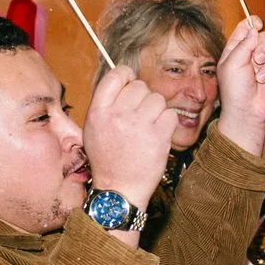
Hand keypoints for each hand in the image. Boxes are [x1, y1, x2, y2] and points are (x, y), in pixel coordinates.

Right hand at [81, 64, 176, 203]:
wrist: (119, 188)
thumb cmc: (108, 159)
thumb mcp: (94, 128)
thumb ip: (106, 104)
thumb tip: (124, 80)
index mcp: (98, 110)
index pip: (116, 75)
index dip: (127, 75)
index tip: (131, 83)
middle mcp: (117, 114)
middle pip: (140, 86)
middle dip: (143, 98)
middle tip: (141, 115)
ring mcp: (138, 125)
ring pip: (157, 99)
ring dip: (157, 110)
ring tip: (149, 127)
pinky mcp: (158, 136)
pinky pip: (170, 114)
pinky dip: (168, 123)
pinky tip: (159, 134)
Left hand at [216, 16, 264, 149]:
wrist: (248, 111)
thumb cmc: (234, 90)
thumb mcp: (232, 64)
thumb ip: (244, 44)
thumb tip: (254, 29)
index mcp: (237, 49)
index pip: (246, 28)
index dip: (253, 23)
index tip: (257, 24)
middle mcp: (252, 54)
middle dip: (264, 48)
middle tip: (258, 61)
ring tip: (261, 79)